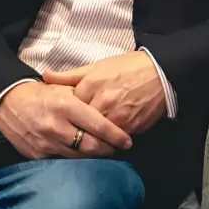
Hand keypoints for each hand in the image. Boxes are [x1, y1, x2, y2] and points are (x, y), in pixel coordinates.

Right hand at [0, 81, 131, 159]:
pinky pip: (62, 161)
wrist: (10, 103)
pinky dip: (77, 160)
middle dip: (108, 150)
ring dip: (95, 157)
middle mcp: (56, 126)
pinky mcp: (37, 155)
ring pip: (78, 157)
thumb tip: (113, 108)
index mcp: (67, 106)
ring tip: (109, 154)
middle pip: (90, 146)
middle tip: (121, 150)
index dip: (115, 135)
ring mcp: (45, 143)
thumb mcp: (67, 88)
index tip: (128, 141)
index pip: (98, 125)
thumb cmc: (45, 94)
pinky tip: (88, 159)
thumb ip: (88, 98)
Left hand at [43, 51, 165, 135]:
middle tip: (73, 137)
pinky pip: (115, 141)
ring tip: (89, 143)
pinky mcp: (132, 128)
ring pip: (96, 139)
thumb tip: (44, 76)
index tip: (65, 120)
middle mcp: (103, 103)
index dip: (67, 116)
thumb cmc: (130, 66)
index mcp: (92, 85)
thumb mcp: (99, 65)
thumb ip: (70, 75)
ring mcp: (118, 118)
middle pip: (80, 128)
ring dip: (92, 142)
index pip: (68, 110)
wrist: (163, 71)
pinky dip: (111, 143)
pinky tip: (108, 141)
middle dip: (76, 133)